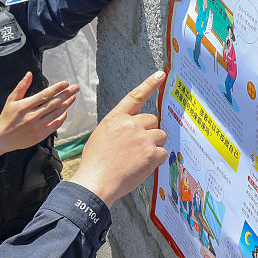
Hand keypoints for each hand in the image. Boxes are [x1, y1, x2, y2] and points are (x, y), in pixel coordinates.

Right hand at [0, 72, 78, 158]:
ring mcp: (37, 127)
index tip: (65, 83)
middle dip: (66, 94)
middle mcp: (31, 117)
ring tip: (73, 97)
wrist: (1, 139)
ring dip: (66, 105)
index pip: (44, 95)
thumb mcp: (11, 100)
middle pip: (53, 104)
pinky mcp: (40, 135)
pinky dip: (62, 118)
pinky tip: (65, 111)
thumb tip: (29, 74)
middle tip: (75, 88)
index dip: (56, 89)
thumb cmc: (6, 118)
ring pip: (56, 114)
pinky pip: (55, 125)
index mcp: (24, 107)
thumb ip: (21, 87)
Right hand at [70, 70, 167, 205]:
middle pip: (152, 121)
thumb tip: (134, 130)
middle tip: (136, 148)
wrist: (96, 182)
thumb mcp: (101, 136)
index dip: (149, 84)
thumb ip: (118, 128)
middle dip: (148, 133)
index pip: (135, 96)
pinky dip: (155, 161)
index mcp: (115, 118)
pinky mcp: (151, 153)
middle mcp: (130, 124)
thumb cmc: (95, 163)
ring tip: (137, 159)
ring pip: (160, 136)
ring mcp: (142, 138)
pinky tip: (141, 167)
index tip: (160, 75)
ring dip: (153, 146)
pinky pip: (163, 153)